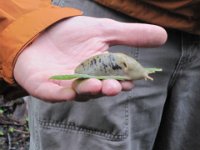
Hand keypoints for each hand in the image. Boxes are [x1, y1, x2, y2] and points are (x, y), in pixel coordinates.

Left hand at [14, 16, 166, 101]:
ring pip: (80, 92)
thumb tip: (163, 35)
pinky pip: (55, 94)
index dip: (124, 80)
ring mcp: (66, 86)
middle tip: (117, 86)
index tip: (132, 80)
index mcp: (99, 69)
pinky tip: (67, 92)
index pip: (116, 77)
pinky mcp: (47, 88)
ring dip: (89, 90)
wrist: (40, 30)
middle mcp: (85, 81)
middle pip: (99, 88)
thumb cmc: (70, 32)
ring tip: (97, 85)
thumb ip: (131, 35)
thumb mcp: (104, 30)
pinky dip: (61, 94)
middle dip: (108, 88)